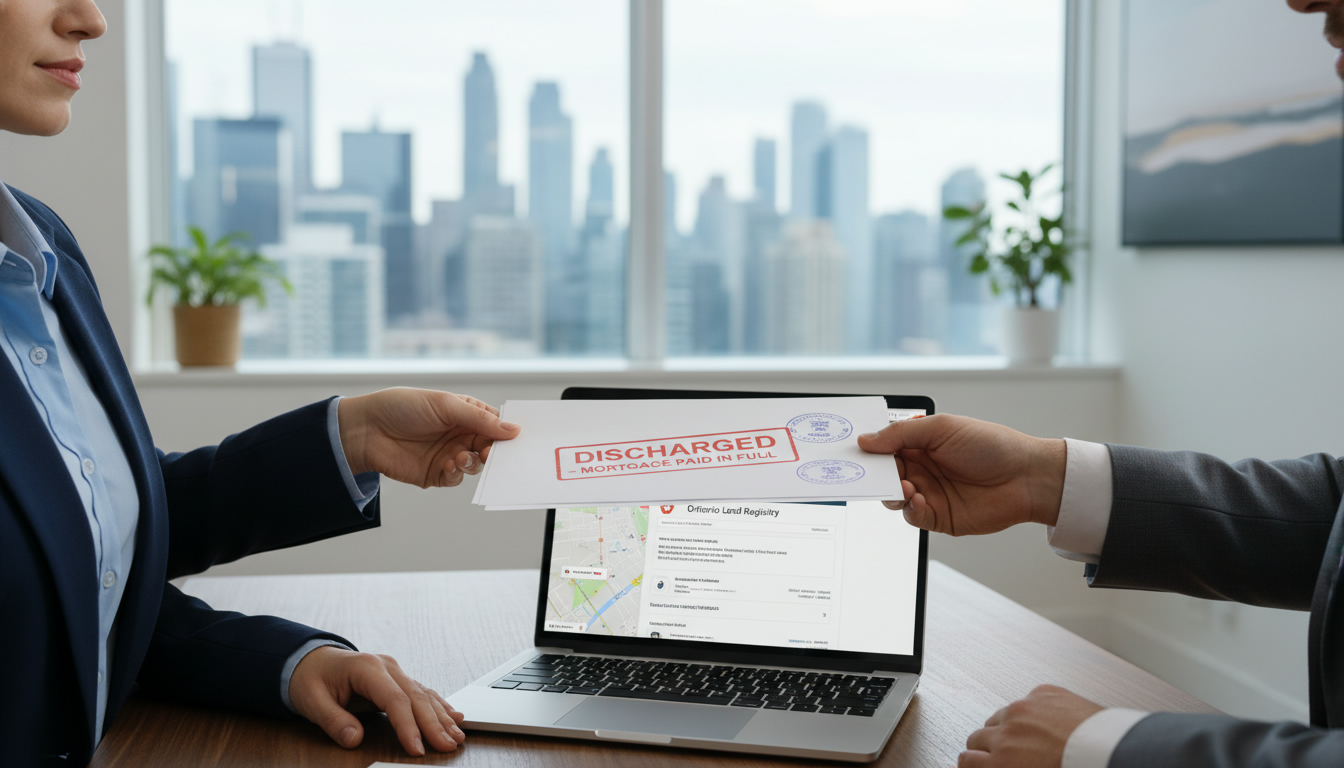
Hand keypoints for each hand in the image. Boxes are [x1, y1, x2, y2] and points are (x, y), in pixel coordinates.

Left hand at [288, 646, 466, 754]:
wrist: (309, 660)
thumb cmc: (310, 679)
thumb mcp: (312, 701)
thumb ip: (334, 720)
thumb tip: (355, 739)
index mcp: (367, 668)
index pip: (395, 699)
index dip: (408, 726)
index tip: (416, 749)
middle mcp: (387, 667)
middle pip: (416, 697)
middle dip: (434, 724)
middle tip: (448, 746)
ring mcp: (394, 671)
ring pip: (424, 695)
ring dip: (442, 717)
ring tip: (456, 737)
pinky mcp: (397, 679)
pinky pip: (422, 693)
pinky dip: (439, 706)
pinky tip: (454, 717)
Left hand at [338, 387, 520, 486]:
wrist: (365, 430)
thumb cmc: (401, 407)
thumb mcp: (445, 405)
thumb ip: (480, 419)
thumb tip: (513, 429)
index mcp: (465, 414)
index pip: (495, 424)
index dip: (507, 432)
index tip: (516, 439)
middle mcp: (460, 435)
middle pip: (490, 448)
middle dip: (494, 452)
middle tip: (492, 453)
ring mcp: (449, 455)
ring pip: (476, 465)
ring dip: (474, 462)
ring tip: (462, 457)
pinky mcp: (436, 474)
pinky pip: (456, 479)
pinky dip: (457, 473)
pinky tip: (448, 464)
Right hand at [856, 414, 1065, 535]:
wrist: (1027, 477)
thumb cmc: (991, 445)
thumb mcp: (942, 428)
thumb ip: (901, 434)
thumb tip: (866, 440)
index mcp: (920, 445)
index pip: (884, 448)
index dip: (867, 449)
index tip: (850, 450)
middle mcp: (921, 469)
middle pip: (883, 474)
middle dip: (872, 474)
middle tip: (863, 472)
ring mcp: (929, 494)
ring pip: (892, 497)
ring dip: (891, 492)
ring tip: (902, 485)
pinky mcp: (938, 517)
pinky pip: (912, 516)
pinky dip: (909, 509)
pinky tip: (918, 498)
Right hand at [960, 685, 1102, 766]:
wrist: (1117, 755)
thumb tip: (1003, 766)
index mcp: (1002, 761)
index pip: (966, 760)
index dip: (970, 765)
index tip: (974, 766)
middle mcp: (1007, 731)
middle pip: (977, 736)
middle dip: (987, 747)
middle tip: (1003, 755)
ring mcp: (1025, 708)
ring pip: (1000, 716)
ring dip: (1007, 728)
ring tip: (1027, 740)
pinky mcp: (1045, 692)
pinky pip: (1028, 700)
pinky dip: (1033, 711)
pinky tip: (1049, 724)